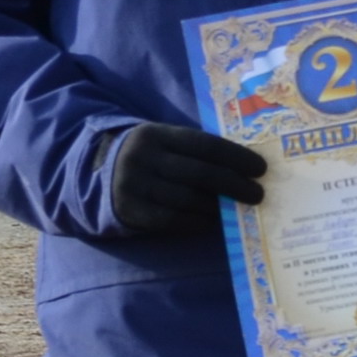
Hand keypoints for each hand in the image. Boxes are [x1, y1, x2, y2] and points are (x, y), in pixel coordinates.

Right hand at [105, 122, 265, 237]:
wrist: (96, 172)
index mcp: (157, 134)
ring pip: (187, 199)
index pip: (205, 145)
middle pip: (200, 173)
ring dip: (218, 207)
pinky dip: (196, 222)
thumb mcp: (164, 143)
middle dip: (234, 185)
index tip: (260, 169)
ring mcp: (134, 184)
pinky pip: (171, 220)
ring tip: (237, 210)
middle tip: (258, 195)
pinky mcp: (130, 209)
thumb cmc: (148, 158)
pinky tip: (212, 222)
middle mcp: (144, 157)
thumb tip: (243, 170)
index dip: (236, 157)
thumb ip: (194, 152)